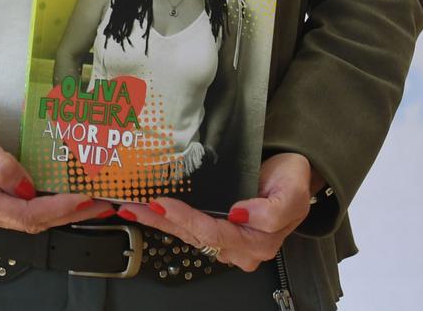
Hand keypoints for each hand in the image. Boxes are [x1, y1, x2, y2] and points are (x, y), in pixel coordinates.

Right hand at [0, 106, 112, 232]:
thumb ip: (1, 163)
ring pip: (27, 221)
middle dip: (68, 215)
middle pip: (31, 223)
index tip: (85, 199)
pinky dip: (44, 209)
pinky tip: (64, 202)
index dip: (58, 208)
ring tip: (90, 204)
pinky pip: (19, 214)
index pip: (25, 213)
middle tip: (101, 205)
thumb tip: (26, 186)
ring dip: (60, 214)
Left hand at [112, 151, 315, 272]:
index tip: (165, 202)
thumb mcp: (291, 194)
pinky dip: (163, 217)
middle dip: (161, 220)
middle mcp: (236, 247)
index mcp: (256, 243)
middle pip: (192, 236)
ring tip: (130, 207)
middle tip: (134, 205)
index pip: (213, 233)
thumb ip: (271, 211)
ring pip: (184, 233)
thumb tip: (240, 216)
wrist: (292, 176)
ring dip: (156, 220)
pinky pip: (185, 227)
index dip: (187, 218)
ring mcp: (223, 240)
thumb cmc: (291, 183)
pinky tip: (145, 209)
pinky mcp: (214, 229)